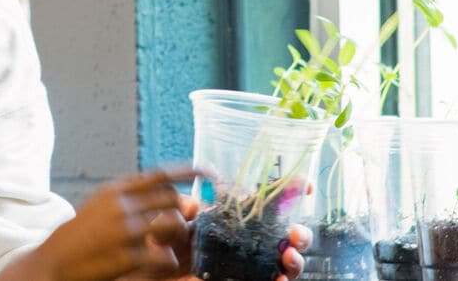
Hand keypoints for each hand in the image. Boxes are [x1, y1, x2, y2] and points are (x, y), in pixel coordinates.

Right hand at [30, 168, 200, 280]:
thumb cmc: (79, 238)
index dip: (188, 170)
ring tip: (166, 247)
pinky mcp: (128, 256)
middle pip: (172, 199)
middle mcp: (121, 205)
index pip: (159, 174)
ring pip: (174, 226)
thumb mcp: (100, 209)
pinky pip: (164, 257)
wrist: (52, 264)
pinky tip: (153, 266)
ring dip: (177, 238)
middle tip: (184, 226)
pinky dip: (165, 262)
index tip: (209, 171)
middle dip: (183, 213)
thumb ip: (133, 202)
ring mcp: (126, 230)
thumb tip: (175, 201)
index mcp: (114, 191)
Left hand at [116, 201, 311, 280]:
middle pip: (283, 234)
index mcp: (231, 218)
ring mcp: (247, 265)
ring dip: (293, 260)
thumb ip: (178, 211)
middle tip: (295, 234)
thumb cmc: (160, 246)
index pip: (265, 202)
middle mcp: (245, 241)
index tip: (304, 187)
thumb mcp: (166, 223)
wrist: (152, 271)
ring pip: (283, 262)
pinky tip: (278, 279)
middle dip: (298, 233)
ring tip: (289, 257)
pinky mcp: (243, 280)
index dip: (288, 193)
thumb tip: (194, 207)